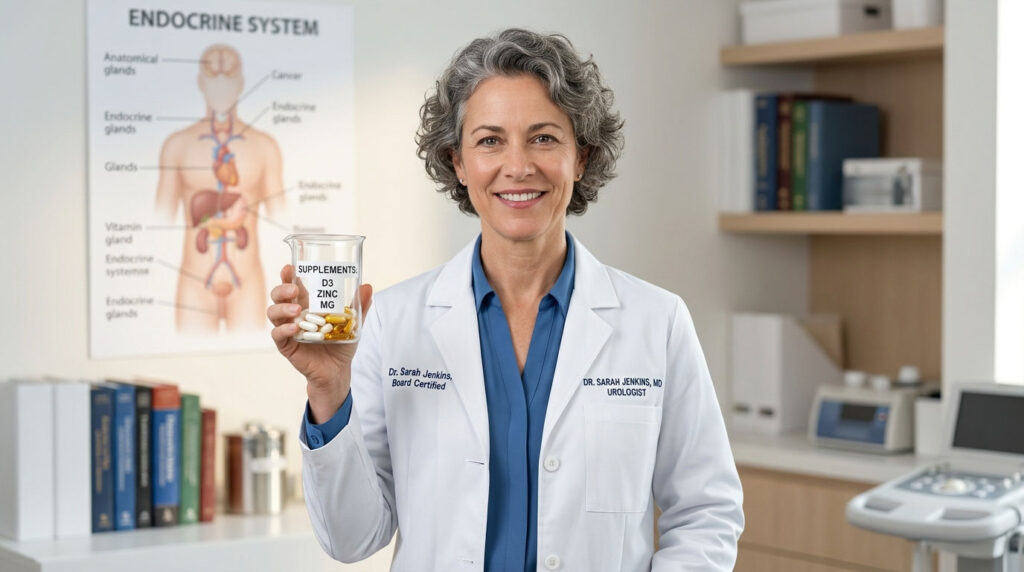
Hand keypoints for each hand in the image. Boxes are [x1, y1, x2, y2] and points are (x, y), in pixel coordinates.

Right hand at [268, 264, 372, 422]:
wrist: (338, 370)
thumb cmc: (341, 343)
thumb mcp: (353, 324)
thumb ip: (360, 307)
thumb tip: (367, 286)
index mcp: (307, 305)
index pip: (293, 286)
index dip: (288, 276)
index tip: (290, 267)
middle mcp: (294, 315)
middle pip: (278, 296)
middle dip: (282, 289)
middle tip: (294, 290)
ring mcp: (288, 329)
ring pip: (273, 313)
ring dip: (282, 308)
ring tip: (297, 309)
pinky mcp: (286, 346)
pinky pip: (277, 335)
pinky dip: (284, 329)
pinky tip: (294, 328)